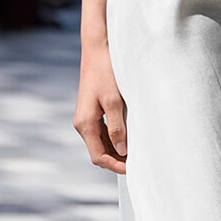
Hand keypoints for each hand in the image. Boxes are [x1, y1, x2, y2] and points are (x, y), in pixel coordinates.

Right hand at [74, 37, 127, 173]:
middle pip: (99, 152)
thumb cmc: (106, 73)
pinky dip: (114, 139)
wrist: (97, 50)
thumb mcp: (114, 101)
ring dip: (116, 150)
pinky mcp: (92, 112)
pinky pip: (102, 132)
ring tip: (136, 153)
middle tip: (138, 164)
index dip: (115, 166)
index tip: (133, 169)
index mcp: (85, 124)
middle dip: (116, 160)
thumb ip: (117, 127)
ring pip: (101, 143)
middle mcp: (82, 124)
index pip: (98, 156)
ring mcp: (86, 118)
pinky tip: (128, 138)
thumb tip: (121, 151)